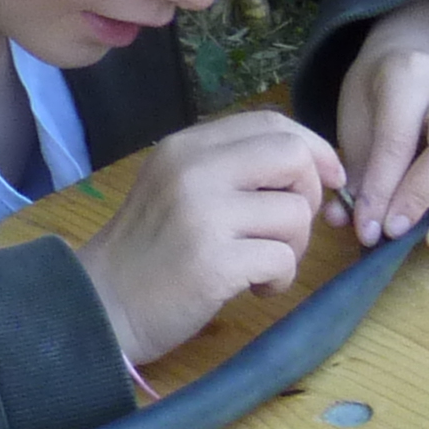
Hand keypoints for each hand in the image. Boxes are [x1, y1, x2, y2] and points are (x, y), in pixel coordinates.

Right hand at [77, 109, 344, 363]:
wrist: (101, 305)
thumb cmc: (149, 253)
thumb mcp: (178, 189)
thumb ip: (230, 169)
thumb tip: (307, 165)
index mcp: (186, 146)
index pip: (270, 123)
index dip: (314, 149)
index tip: (328, 180)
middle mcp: (193, 170)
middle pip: (293, 156)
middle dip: (309, 195)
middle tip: (288, 230)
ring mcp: (202, 214)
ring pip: (295, 213)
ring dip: (294, 248)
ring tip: (261, 266)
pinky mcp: (213, 261)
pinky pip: (283, 259)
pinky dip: (279, 279)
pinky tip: (253, 288)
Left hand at [332, 3, 428, 249]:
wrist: (420, 66)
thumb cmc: (382, 102)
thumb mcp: (357, 123)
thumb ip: (359, 171)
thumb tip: (349, 222)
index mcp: (409, 75)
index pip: (398, 139)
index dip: (383, 190)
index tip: (369, 228)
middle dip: (425, 197)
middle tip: (399, 234)